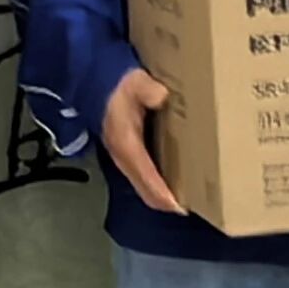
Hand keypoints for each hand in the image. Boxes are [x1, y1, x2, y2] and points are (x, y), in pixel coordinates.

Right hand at [99, 67, 183, 214]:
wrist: (95, 85)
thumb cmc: (118, 86)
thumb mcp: (134, 82)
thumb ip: (147, 89)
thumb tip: (161, 96)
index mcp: (127, 145)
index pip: (147, 178)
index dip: (164, 194)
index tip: (182, 205)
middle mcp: (124, 159)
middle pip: (147, 192)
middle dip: (167, 202)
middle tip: (193, 205)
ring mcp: (124, 160)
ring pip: (144, 189)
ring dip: (163, 197)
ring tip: (187, 197)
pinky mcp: (127, 157)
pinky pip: (143, 181)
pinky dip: (158, 188)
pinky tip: (175, 182)